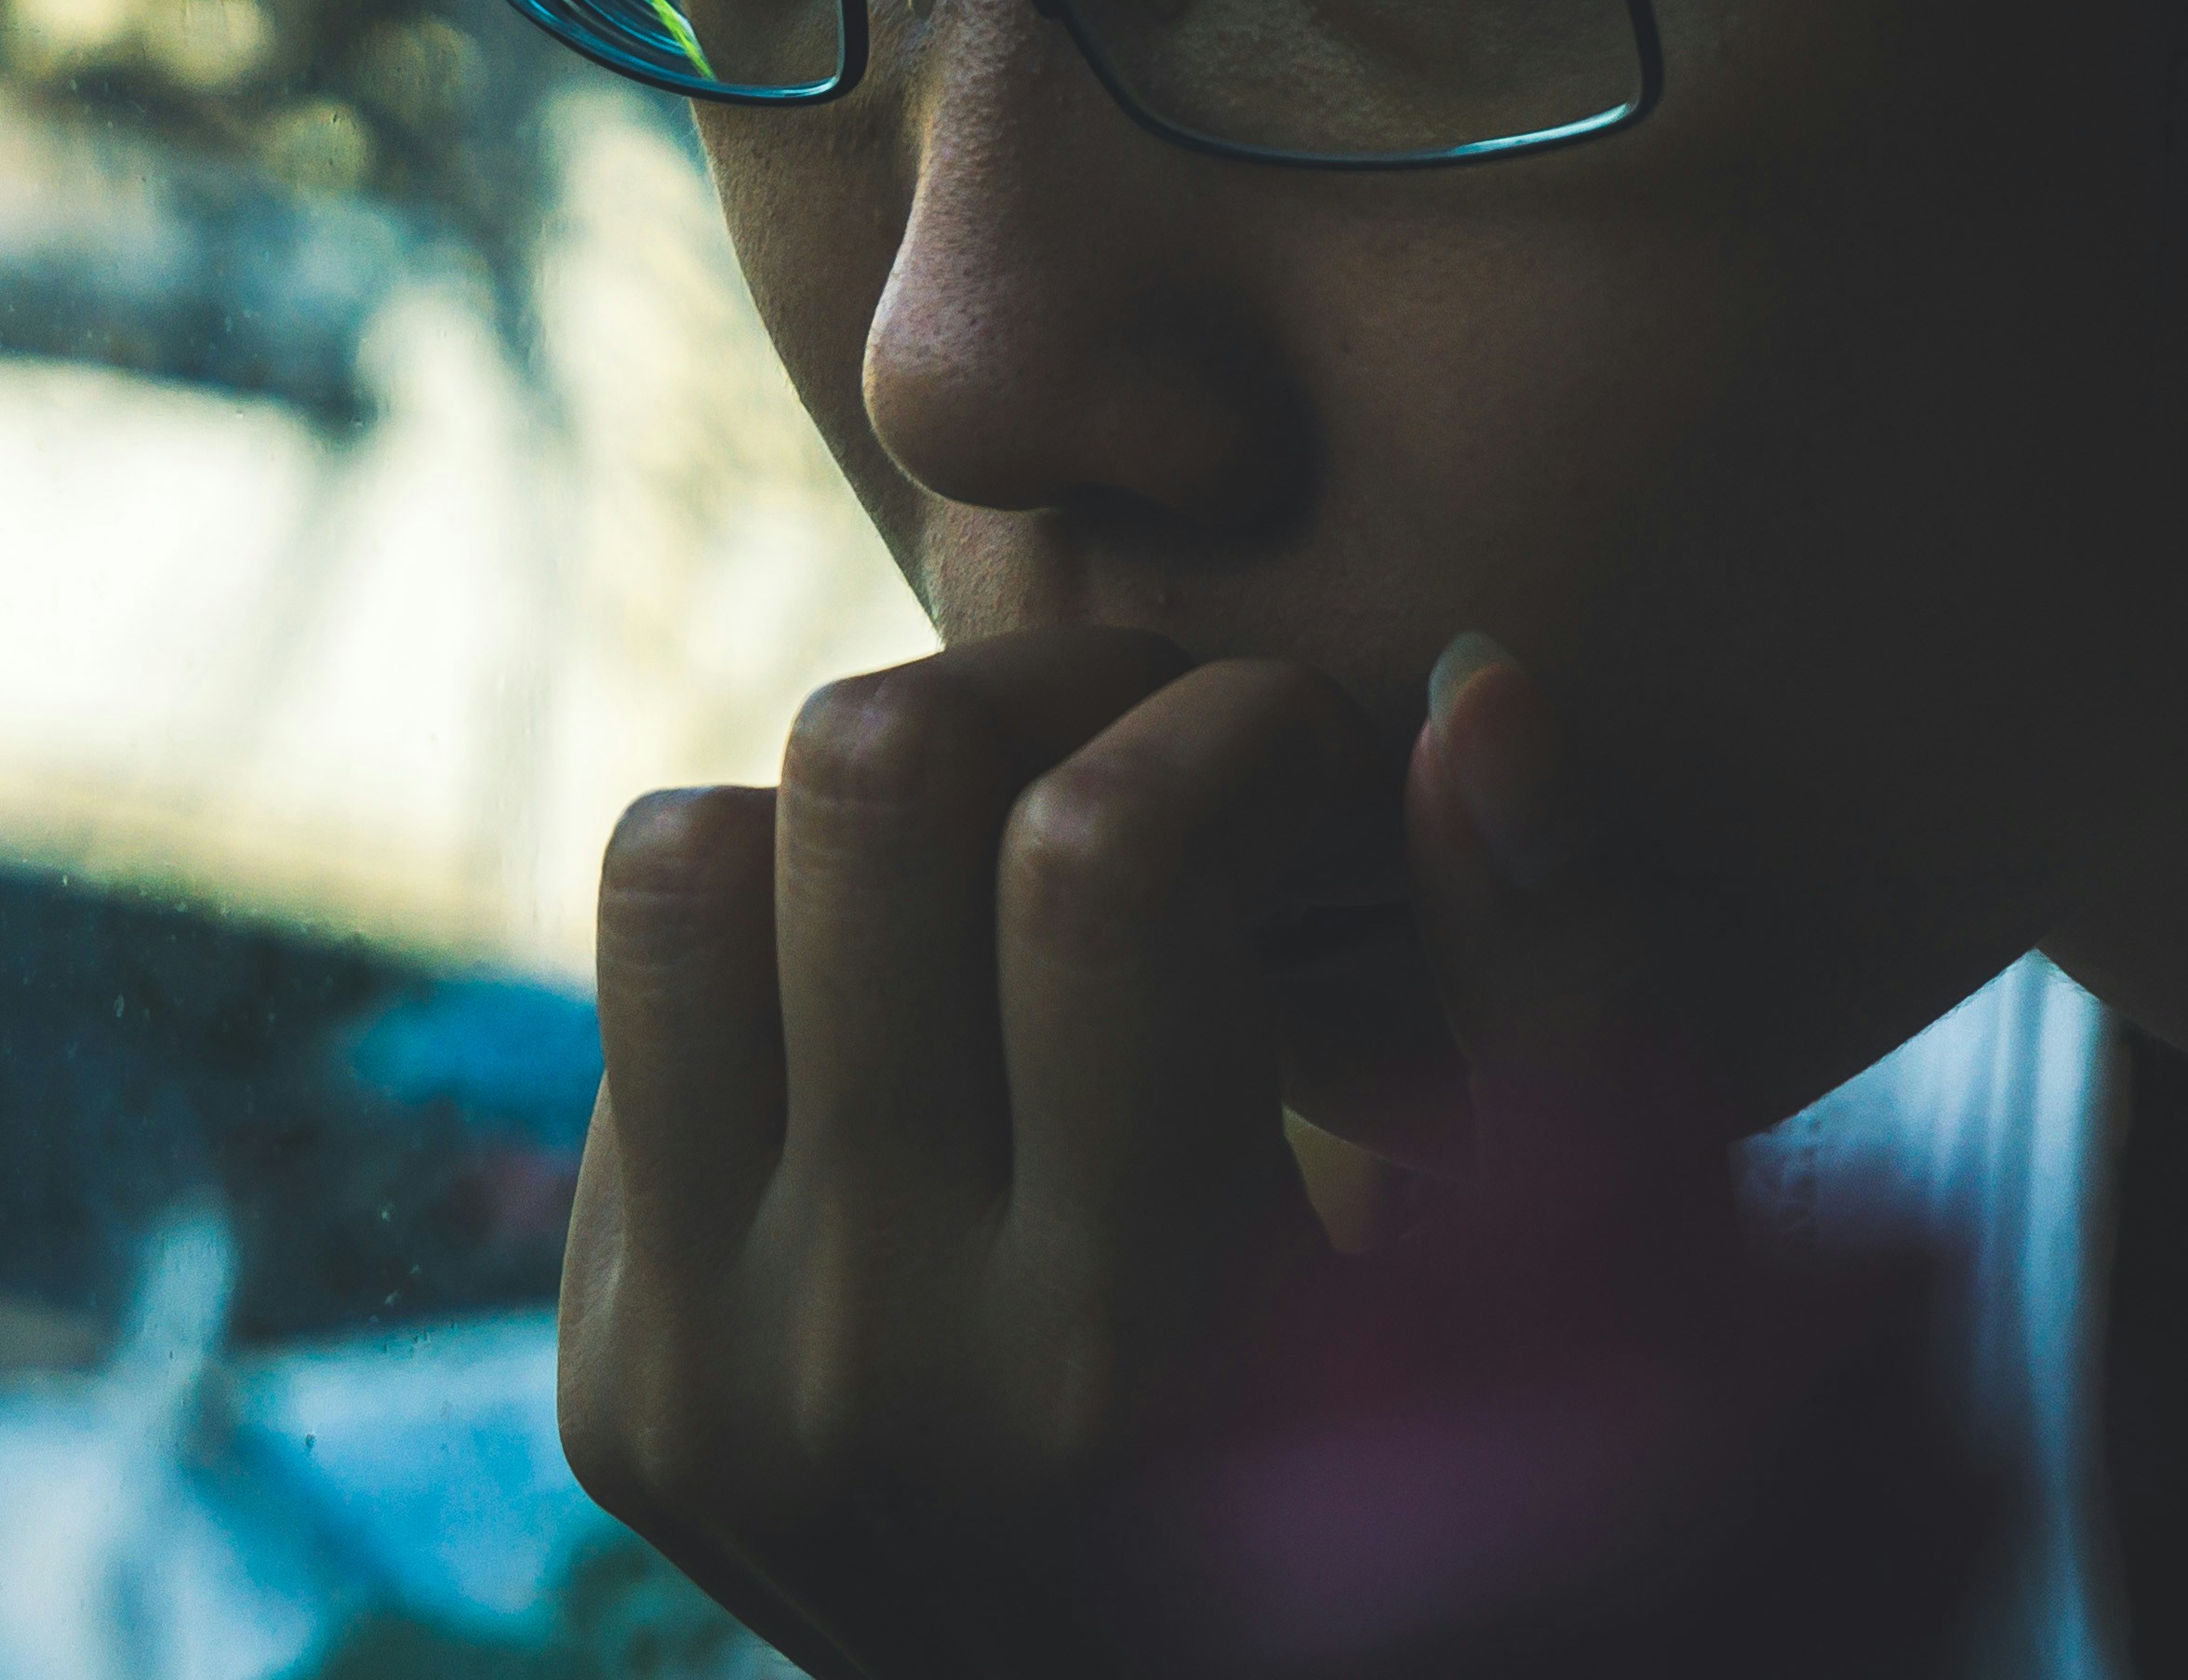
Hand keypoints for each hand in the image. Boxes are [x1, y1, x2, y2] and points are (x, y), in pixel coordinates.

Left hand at [558, 629, 2015, 1677]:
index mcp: (1135, 1356)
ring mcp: (708, 1385)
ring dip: (866, 810)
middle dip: (1042, 688)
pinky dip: (791, 958)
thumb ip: (1556, 984)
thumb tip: (1464, 680)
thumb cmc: (1437, 1507)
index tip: (1324, 746)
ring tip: (1026, 844)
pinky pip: (639, 1012)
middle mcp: (882, 1372)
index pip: (1102, 862)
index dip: (1234, 723)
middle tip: (1163, 731)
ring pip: (681, 861)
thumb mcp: (1572, 1293)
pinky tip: (950, 1031)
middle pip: (862, 794)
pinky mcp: (615, 1389)